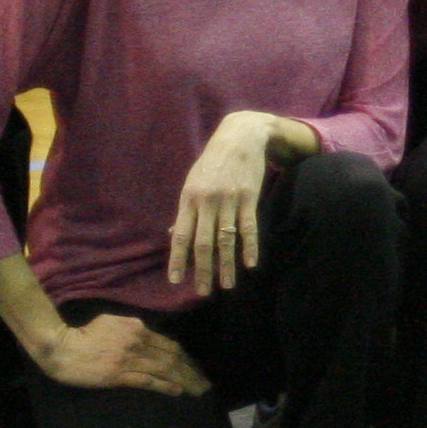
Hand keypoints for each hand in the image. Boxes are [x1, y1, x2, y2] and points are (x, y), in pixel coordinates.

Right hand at [35, 311, 211, 396]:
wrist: (61, 347)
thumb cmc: (83, 335)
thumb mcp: (112, 323)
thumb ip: (132, 329)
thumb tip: (148, 337)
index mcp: (138, 328)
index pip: (170, 344)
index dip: (186, 358)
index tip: (196, 368)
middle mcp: (138, 341)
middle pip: (173, 357)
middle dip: (192, 371)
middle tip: (205, 384)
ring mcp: (129, 358)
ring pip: (165, 369)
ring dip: (185, 380)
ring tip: (197, 390)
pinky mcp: (118, 375)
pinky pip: (148, 381)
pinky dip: (165, 386)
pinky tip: (177, 391)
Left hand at [167, 112, 277, 294]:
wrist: (241, 136)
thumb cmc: (213, 161)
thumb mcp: (192, 182)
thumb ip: (186, 210)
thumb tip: (175, 234)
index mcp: (189, 199)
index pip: (182, 236)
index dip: (178, 259)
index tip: (176, 280)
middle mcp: (207, 202)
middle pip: (204, 243)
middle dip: (203, 269)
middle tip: (203, 291)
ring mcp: (230, 200)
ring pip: (226, 239)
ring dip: (227, 264)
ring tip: (227, 285)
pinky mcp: (250, 197)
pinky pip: (249, 227)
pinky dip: (250, 247)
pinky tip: (251, 264)